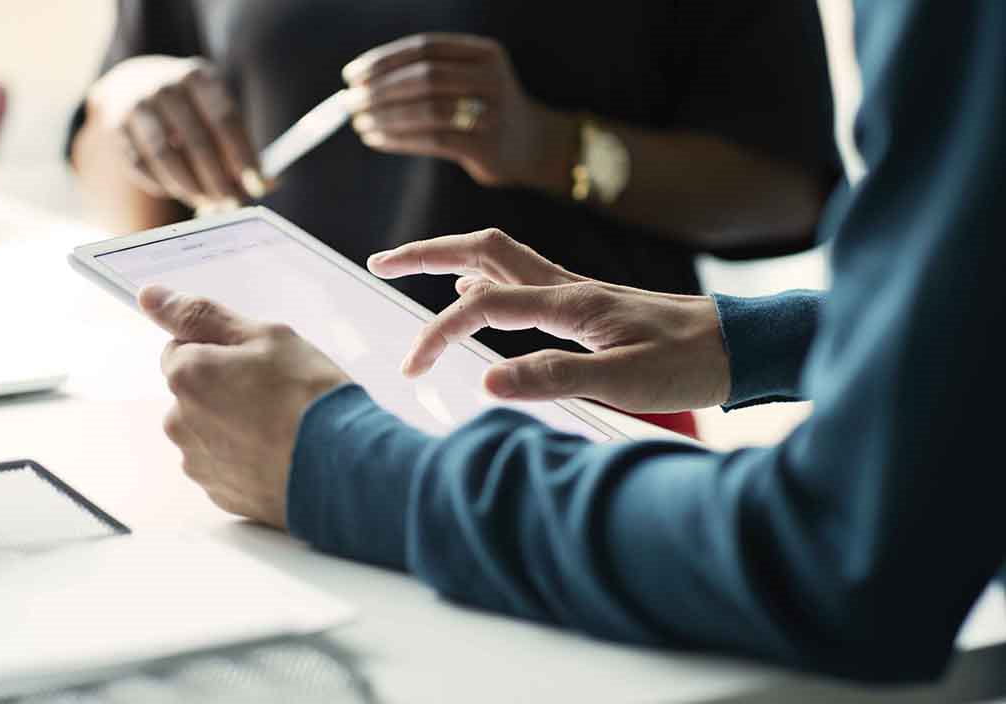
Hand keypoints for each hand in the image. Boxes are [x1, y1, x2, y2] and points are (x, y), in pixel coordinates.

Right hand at [86, 55, 267, 210]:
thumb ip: (242, 148)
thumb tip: (268, 184)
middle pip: (197, 141)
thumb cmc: (191, 108)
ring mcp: (137, 103)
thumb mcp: (218, 114)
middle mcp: (166, 85)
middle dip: (218, 180)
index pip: (226, 120)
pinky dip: (163, 184)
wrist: (134, 83)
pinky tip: (177, 189)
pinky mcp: (116, 125)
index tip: (256, 186)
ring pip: (166, 156)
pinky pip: (141, 165)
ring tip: (206, 202)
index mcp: (200, 77)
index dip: (243, 157)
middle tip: (231, 204)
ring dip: (190, 187)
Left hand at [138, 285, 349, 527]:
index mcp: (187, 375)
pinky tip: (278, 452)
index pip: (182, 348)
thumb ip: (202, 315)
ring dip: (233, 425)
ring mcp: (198, 462)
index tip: (256, 361)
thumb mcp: (266, 337)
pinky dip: (244, 458)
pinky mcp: (218, 493)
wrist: (342, 466)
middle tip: (274, 393)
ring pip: (208, 430)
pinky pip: (224, 464)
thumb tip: (150, 296)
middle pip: (194, 392)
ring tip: (280, 427)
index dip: (222, 350)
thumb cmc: (309, 398)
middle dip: (224, 388)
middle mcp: (180, 421)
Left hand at [342, 33, 576, 190]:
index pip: (425, 48)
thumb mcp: (468, 79)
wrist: (532, 146)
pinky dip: (399, 139)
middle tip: (349, 102)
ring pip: (427, 109)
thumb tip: (362, 83)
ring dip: (386, 117)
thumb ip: (429, 73)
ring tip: (360, 123)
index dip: (384, 60)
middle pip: (425, 77)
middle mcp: (492, 78)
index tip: (352, 75)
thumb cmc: (483, 110)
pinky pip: (432, 140)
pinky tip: (377, 139)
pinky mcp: (486, 146)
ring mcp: (492, 112)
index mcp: (484, 53)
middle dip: (380, 90)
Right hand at [367, 229, 730, 411]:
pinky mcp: (585, 303)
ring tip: (412, 271)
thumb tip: (486, 382)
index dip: (438, 333)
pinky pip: (520, 277)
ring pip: (500, 258)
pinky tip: (478, 299)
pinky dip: (485, 279)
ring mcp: (575, 291)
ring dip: (451, 259)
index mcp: (569, 303)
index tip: (412, 368)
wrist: (739, 345)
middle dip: (426, 253)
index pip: (482, 305)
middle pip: (482, 251)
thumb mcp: (625, 379)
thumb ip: (555, 376)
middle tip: (379, 263)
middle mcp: (566, 286)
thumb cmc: (688, 364)